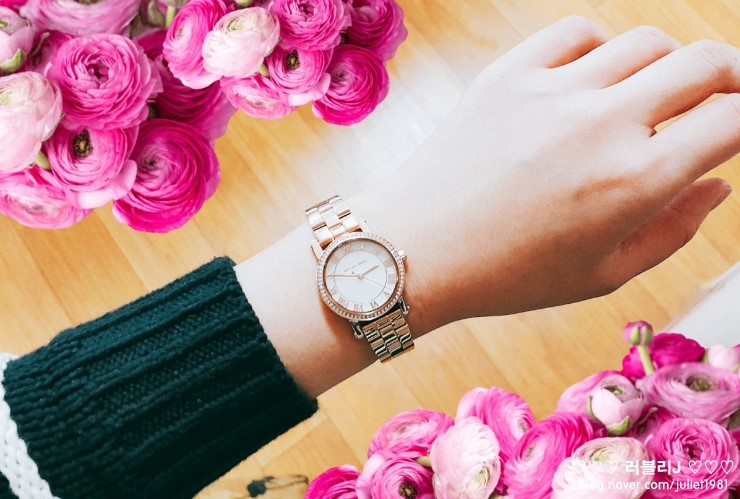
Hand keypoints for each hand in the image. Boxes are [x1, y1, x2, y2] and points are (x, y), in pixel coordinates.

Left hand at [238, 17, 739, 396]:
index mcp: (635, 181)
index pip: (734, 120)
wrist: (414, 249)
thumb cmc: (505, 275)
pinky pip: (577, 32)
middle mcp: (602, 123)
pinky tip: (591, 79)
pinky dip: (599, 49)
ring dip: (663, 66)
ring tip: (645, 98)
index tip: (736, 130)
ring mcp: (552, 90)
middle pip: (707, 61)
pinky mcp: (508, 73)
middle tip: (719, 100)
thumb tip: (716, 181)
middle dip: (729, 79)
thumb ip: (674, 229)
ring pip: (645, 41)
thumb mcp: (602, 275)